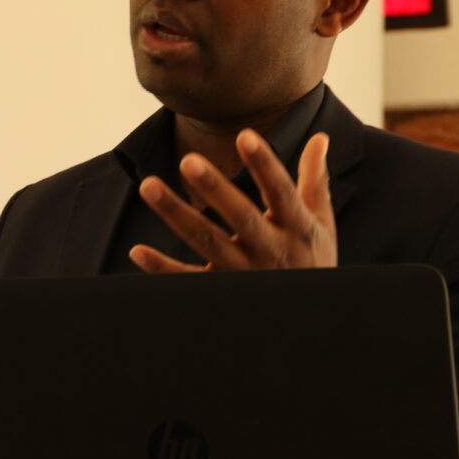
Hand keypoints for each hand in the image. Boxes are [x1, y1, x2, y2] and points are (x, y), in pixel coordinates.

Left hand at [130, 130, 335, 271]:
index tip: (245, 136)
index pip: (280, 192)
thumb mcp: (319, 225)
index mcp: (297, 228)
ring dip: (176, 214)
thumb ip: (314, 182)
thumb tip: (320, 138)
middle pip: (240, 217)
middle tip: (188, 160)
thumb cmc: (312, 263)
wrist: (310, 322)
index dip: (265, 165)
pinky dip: (162, 268)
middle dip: (215, 189)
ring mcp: (243, 273)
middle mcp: (270, 250)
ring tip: (149, 186)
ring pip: (207, 241)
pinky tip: (138, 251)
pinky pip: (188, 280)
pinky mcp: (220, 291)